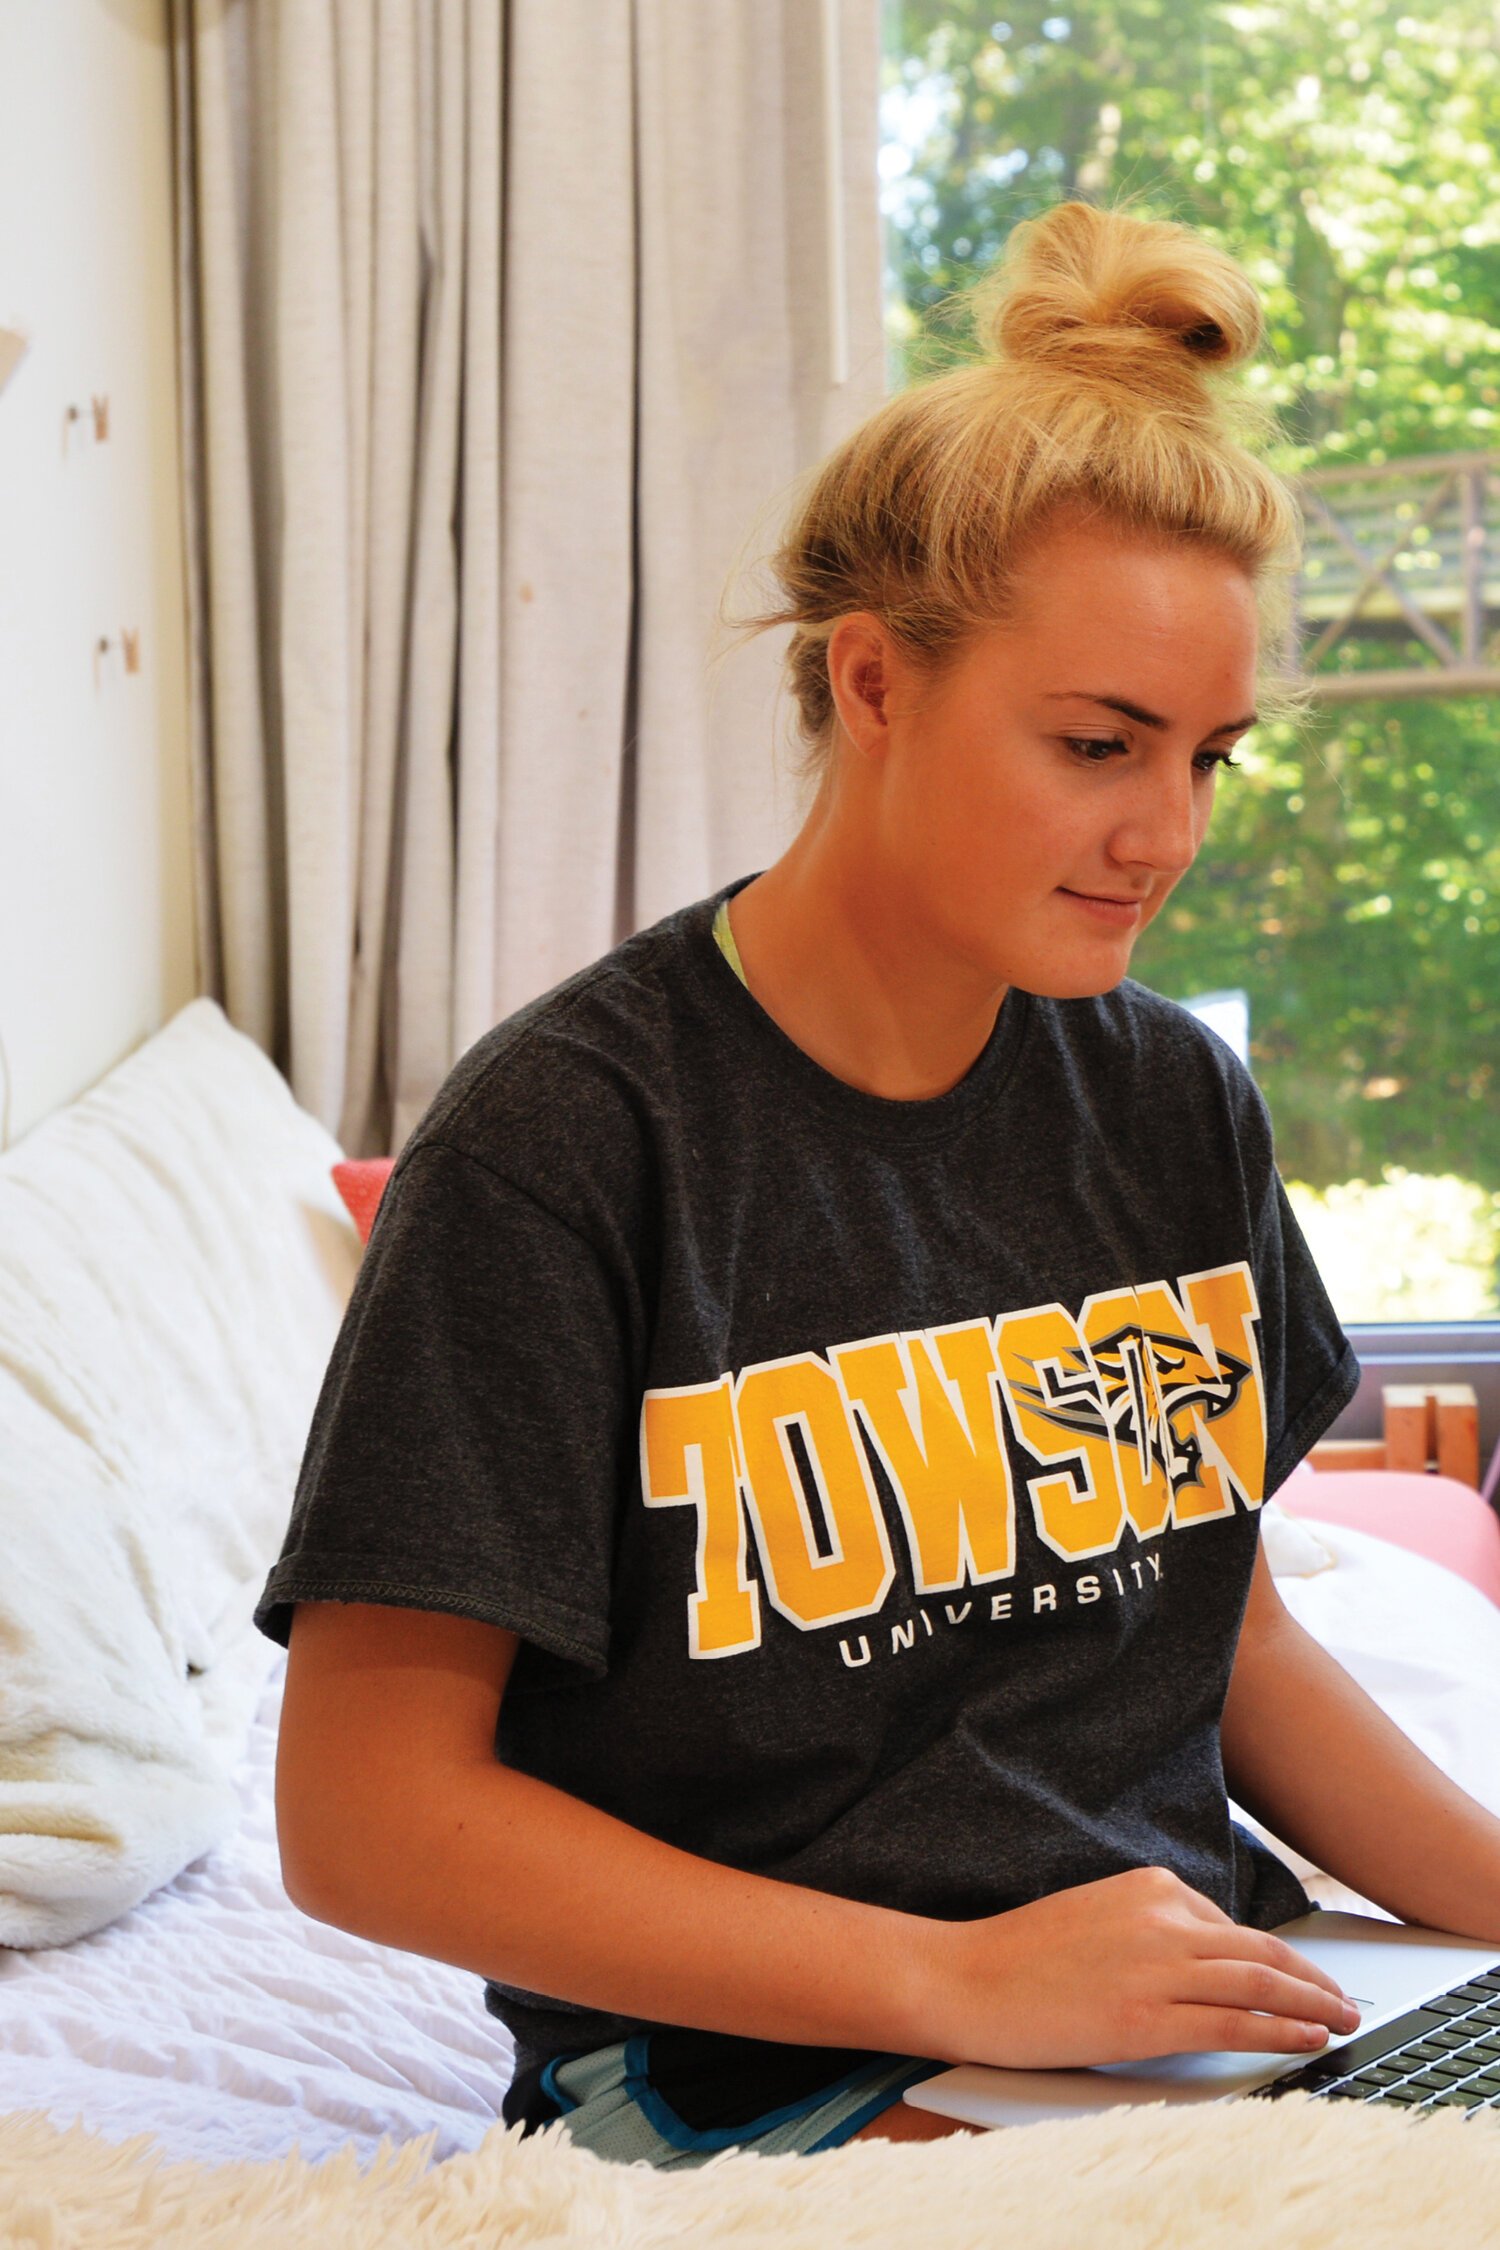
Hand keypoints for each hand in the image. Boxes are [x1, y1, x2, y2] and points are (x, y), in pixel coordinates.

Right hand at [931, 1866, 1360, 2069]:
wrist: (966, 1977)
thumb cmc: (1021, 1954)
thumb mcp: (1096, 1915)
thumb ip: (1150, 1927)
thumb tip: (1201, 1958)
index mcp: (1149, 1886)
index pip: (1231, 1926)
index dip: (1275, 1959)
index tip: (1300, 1978)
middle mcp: (1161, 1920)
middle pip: (1260, 1951)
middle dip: (1312, 1979)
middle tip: (1343, 2001)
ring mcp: (1156, 1969)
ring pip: (1258, 1984)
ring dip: (1311, 2005)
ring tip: (1340, 2022)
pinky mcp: (1145, 2018)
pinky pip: (1231, 2024)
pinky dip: (1277, 2032)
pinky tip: (1303, 2040)